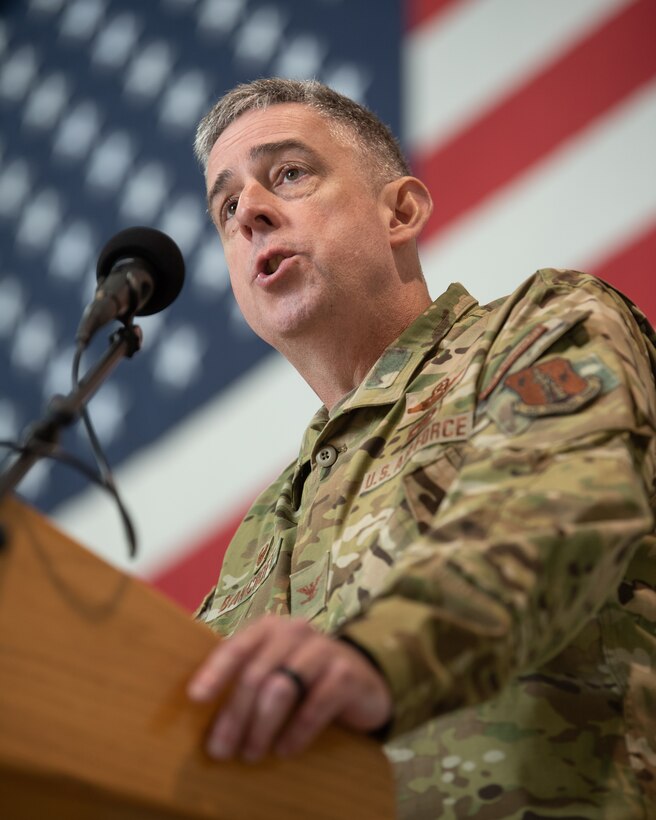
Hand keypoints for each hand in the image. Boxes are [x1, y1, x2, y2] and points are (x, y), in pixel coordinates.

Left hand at [187, 614, 391, 761]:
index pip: (237, 646)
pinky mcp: (346, 673)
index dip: (215, 671)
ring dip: (262, 726)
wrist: (361, 679)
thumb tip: (200, 712)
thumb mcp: (273, 670)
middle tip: (220, 750)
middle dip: (235, 715)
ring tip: (250, 754)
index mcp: (270, 628)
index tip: (196, 697)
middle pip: (256, 674)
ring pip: (282, 688)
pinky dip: (297, 731)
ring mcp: (323, 649)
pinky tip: (285, 750)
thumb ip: (243, 679)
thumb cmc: (303, 678)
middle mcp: (295, 632)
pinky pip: (315, 705)